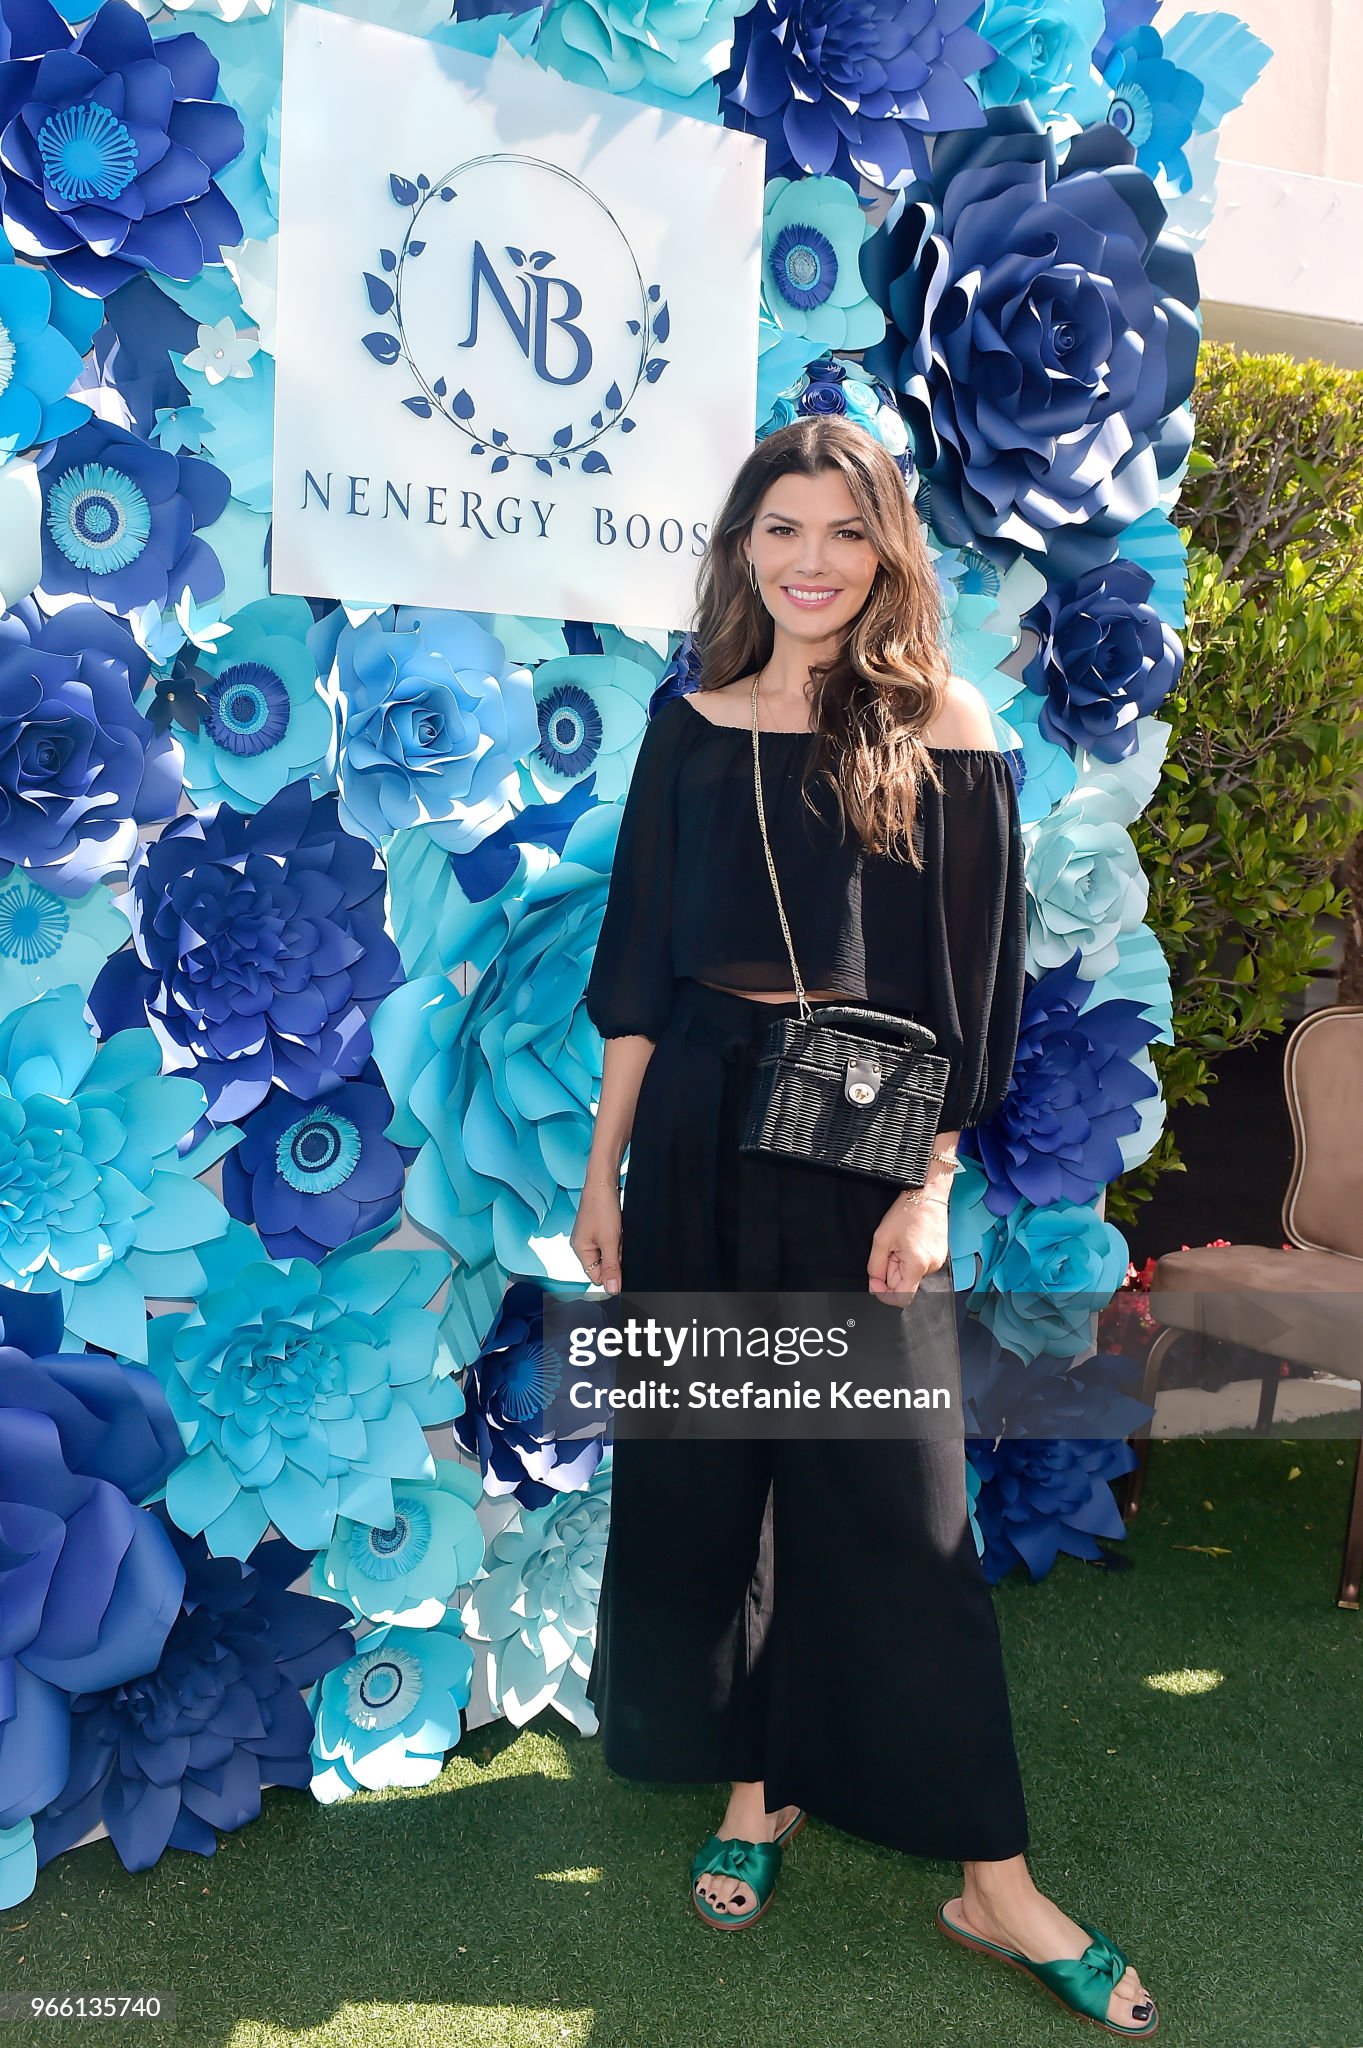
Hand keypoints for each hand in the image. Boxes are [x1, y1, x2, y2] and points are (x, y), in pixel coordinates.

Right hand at [571, 1173, 623, 1293]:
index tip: (622, 1266)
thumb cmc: (602, 1208)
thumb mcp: (610, 1242)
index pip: (596, 1276)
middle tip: (621, 1245)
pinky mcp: (599, 1229)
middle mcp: (583, 1246)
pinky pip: (612, 1243)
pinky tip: (621, 1231)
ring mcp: (591, 1237)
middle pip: (604, 1265)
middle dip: (616, 1258)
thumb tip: (613, 1290)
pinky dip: (619, 1240)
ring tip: (620, 1234)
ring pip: (610, 1254)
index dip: (611, 1274)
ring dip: (619, 1248)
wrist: (604, 1182)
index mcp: (580, 1251)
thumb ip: (611, 1267)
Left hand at [867, 1188, 950, 1302]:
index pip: (902, 1298)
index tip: (876, 1283)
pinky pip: (918, 1265)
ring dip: (900, 1264)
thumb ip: (875, 1267)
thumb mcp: (881, 1240)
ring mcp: (937, 1261)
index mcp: (917, 1265)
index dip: (884, 1294)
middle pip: (905, 1284)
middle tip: (889, 1250)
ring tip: (900, 1243)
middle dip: (891, 1271)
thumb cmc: (907, 1212)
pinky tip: (908, 1242)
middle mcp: (932, 1266)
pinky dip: (909, 1258)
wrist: (927, 1195)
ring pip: (910, 1274)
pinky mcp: (938, 1255)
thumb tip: (875, 1284)